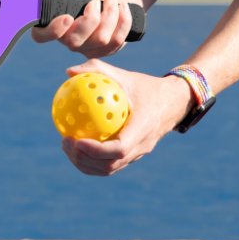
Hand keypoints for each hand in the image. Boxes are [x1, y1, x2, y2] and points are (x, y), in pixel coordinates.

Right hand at [32, 0, 141, 57]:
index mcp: (55, 23)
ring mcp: (87, 48)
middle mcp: (68, 39)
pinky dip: (123, 20)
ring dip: (110, 14)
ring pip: (100, 40)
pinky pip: (116, 41)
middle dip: (90, 20)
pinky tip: (123, 8)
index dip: (52, 31)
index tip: (67, 17)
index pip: (41, 36)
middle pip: (74, 42)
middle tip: (95, 1)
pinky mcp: (105, 51)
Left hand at [60, 59, 194, 175]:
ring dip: (85, 163)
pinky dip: (91, 161)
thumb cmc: (145, 86)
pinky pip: (110, 164)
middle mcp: (142, 146)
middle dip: (84, 159)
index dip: (96, 150)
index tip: (76, 140)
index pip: (119, 149)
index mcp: (143, 128)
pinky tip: (76, 146)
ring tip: (66, 146)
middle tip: (65, 142)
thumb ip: (97, 70)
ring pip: (109, 169)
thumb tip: (68, 72)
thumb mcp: (124, 75)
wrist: (173, 102)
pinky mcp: (133, 156)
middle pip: (110, 165)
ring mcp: (138, 154)